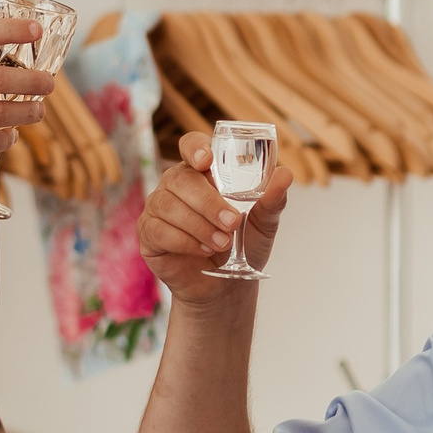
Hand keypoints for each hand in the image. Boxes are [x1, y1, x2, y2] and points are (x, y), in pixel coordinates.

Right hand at [138, 132, 292, 304]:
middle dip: (208, 202)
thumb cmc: (242, 246)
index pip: (191, 145)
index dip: (195, 148)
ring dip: (198, 225)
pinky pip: (158, 230)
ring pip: (168, 205)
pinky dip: (184, 241)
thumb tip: (284, 175)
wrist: (226, 287)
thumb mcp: (264, 223)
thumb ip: (272, 200)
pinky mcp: (149, 233)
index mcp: (203, 172)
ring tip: (222, 243)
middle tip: (232, 223)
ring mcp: (158, 207)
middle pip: (181, 179)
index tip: (206, 161)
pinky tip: (203, 250)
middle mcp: (176, 184)